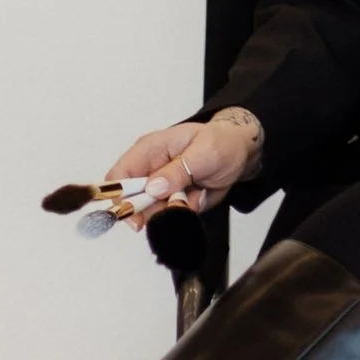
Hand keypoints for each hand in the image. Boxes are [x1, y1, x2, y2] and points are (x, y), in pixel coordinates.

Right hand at [100, 109, 263, 217]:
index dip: (121, 198)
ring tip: (197, 193)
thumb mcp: (203, 153)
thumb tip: (153, 187)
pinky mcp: (172, 199)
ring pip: (154, 213)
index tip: (137, 216)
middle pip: (133, 202)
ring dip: (176, 210)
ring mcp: (161, 186)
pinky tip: (200, 196)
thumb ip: (177, 170)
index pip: (119, 177)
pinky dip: (187, 212)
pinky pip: (171, 216)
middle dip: (156, 209)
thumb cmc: (220, 143)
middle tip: (180, 202)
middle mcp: (150, 169)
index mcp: (149, 150)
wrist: (240, 152)